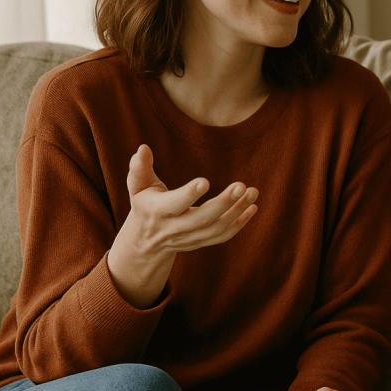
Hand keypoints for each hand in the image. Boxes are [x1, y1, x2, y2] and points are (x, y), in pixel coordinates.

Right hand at [108, 144, 257, 307]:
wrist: (145, 242)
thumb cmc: (144, 204)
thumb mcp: (137, 186)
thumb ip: (139, 168)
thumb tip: (143, 148)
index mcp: (157, 211)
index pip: (174, 204)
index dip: (189, 194)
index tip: (206, 181)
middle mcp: (174, 228)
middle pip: (201, 219)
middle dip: (223, 203)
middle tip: (241, 185)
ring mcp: (189, 238)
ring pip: (216, 229)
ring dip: (237, 211)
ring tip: (253, 192)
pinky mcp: (201, 242)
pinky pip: (223, 236)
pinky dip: (240, 223)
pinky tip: (252, 206)